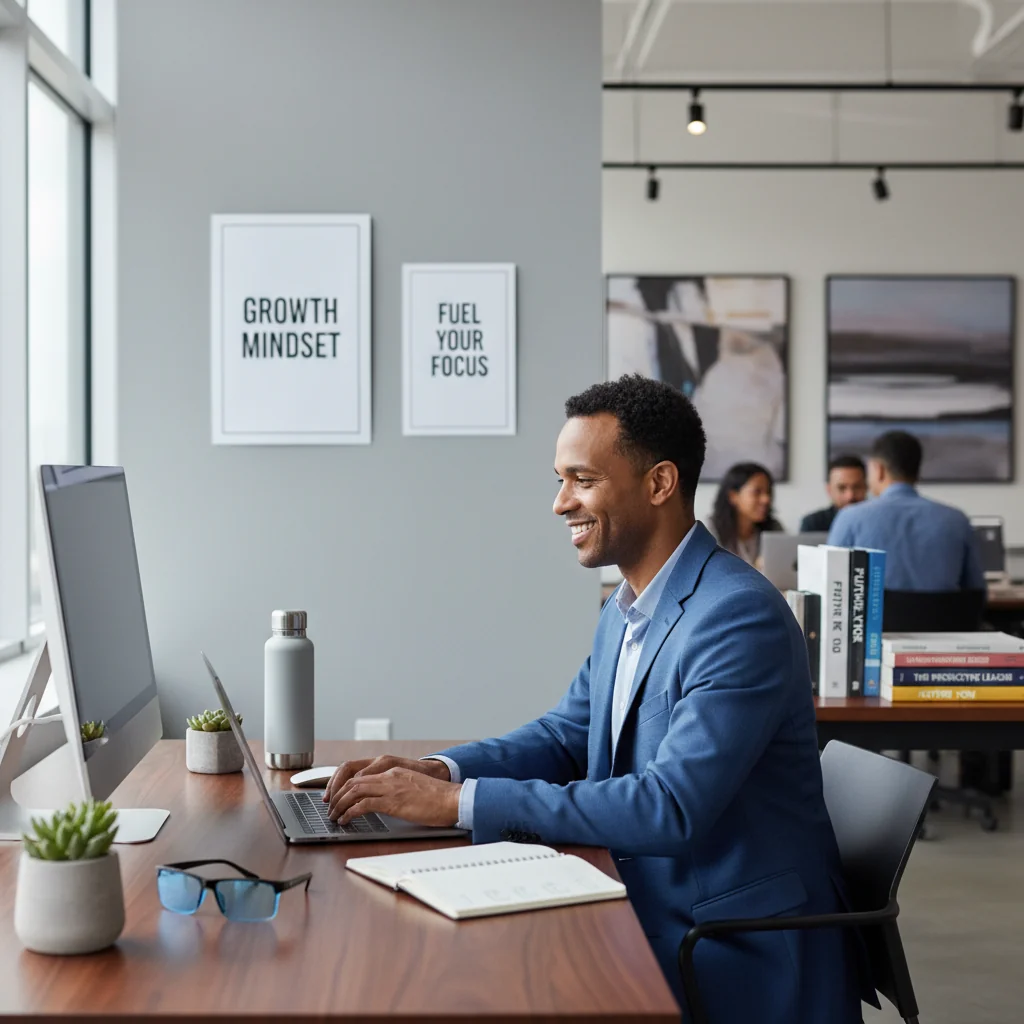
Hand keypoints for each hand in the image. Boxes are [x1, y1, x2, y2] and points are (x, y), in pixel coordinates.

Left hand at [325, 766, 460, 826]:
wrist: (452, 799)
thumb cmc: (438, 798)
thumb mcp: (414, 788)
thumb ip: (398, 790)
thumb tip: (385, 803)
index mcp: (394, 771)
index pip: (361, 775)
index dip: (345, 786)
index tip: (338, 798)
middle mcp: (389, 776)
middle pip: (353, 781)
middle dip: (337, 795)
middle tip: (330, 808)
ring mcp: (390, 788)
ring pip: (354, 791)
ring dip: (340, 804)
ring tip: (334, 816)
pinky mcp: (393, 802)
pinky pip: (363, 805)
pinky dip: (350, 813)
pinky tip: (346, 820)